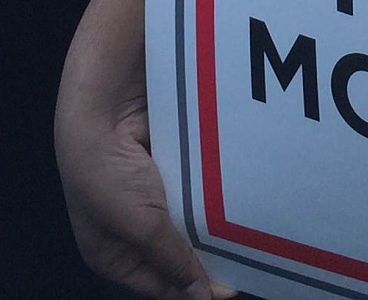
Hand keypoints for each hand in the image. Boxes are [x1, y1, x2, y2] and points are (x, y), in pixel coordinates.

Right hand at [56, 0, 229, 299]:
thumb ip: (172, 260)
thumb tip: (203, 299)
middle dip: (211, 258)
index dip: (192, 287)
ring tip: (262, 237)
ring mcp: (161, 187)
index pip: (159, 282)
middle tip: (253, 263)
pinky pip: (210, 185)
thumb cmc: (104, 164)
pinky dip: (228, 193)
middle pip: (183, 254)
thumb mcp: (136, 221)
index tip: (230, 287)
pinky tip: (256, 201)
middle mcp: (136, 221)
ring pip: (201, 221)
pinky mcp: (182, 157)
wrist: (106, 88)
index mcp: (110, 246)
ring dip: (225, 227)